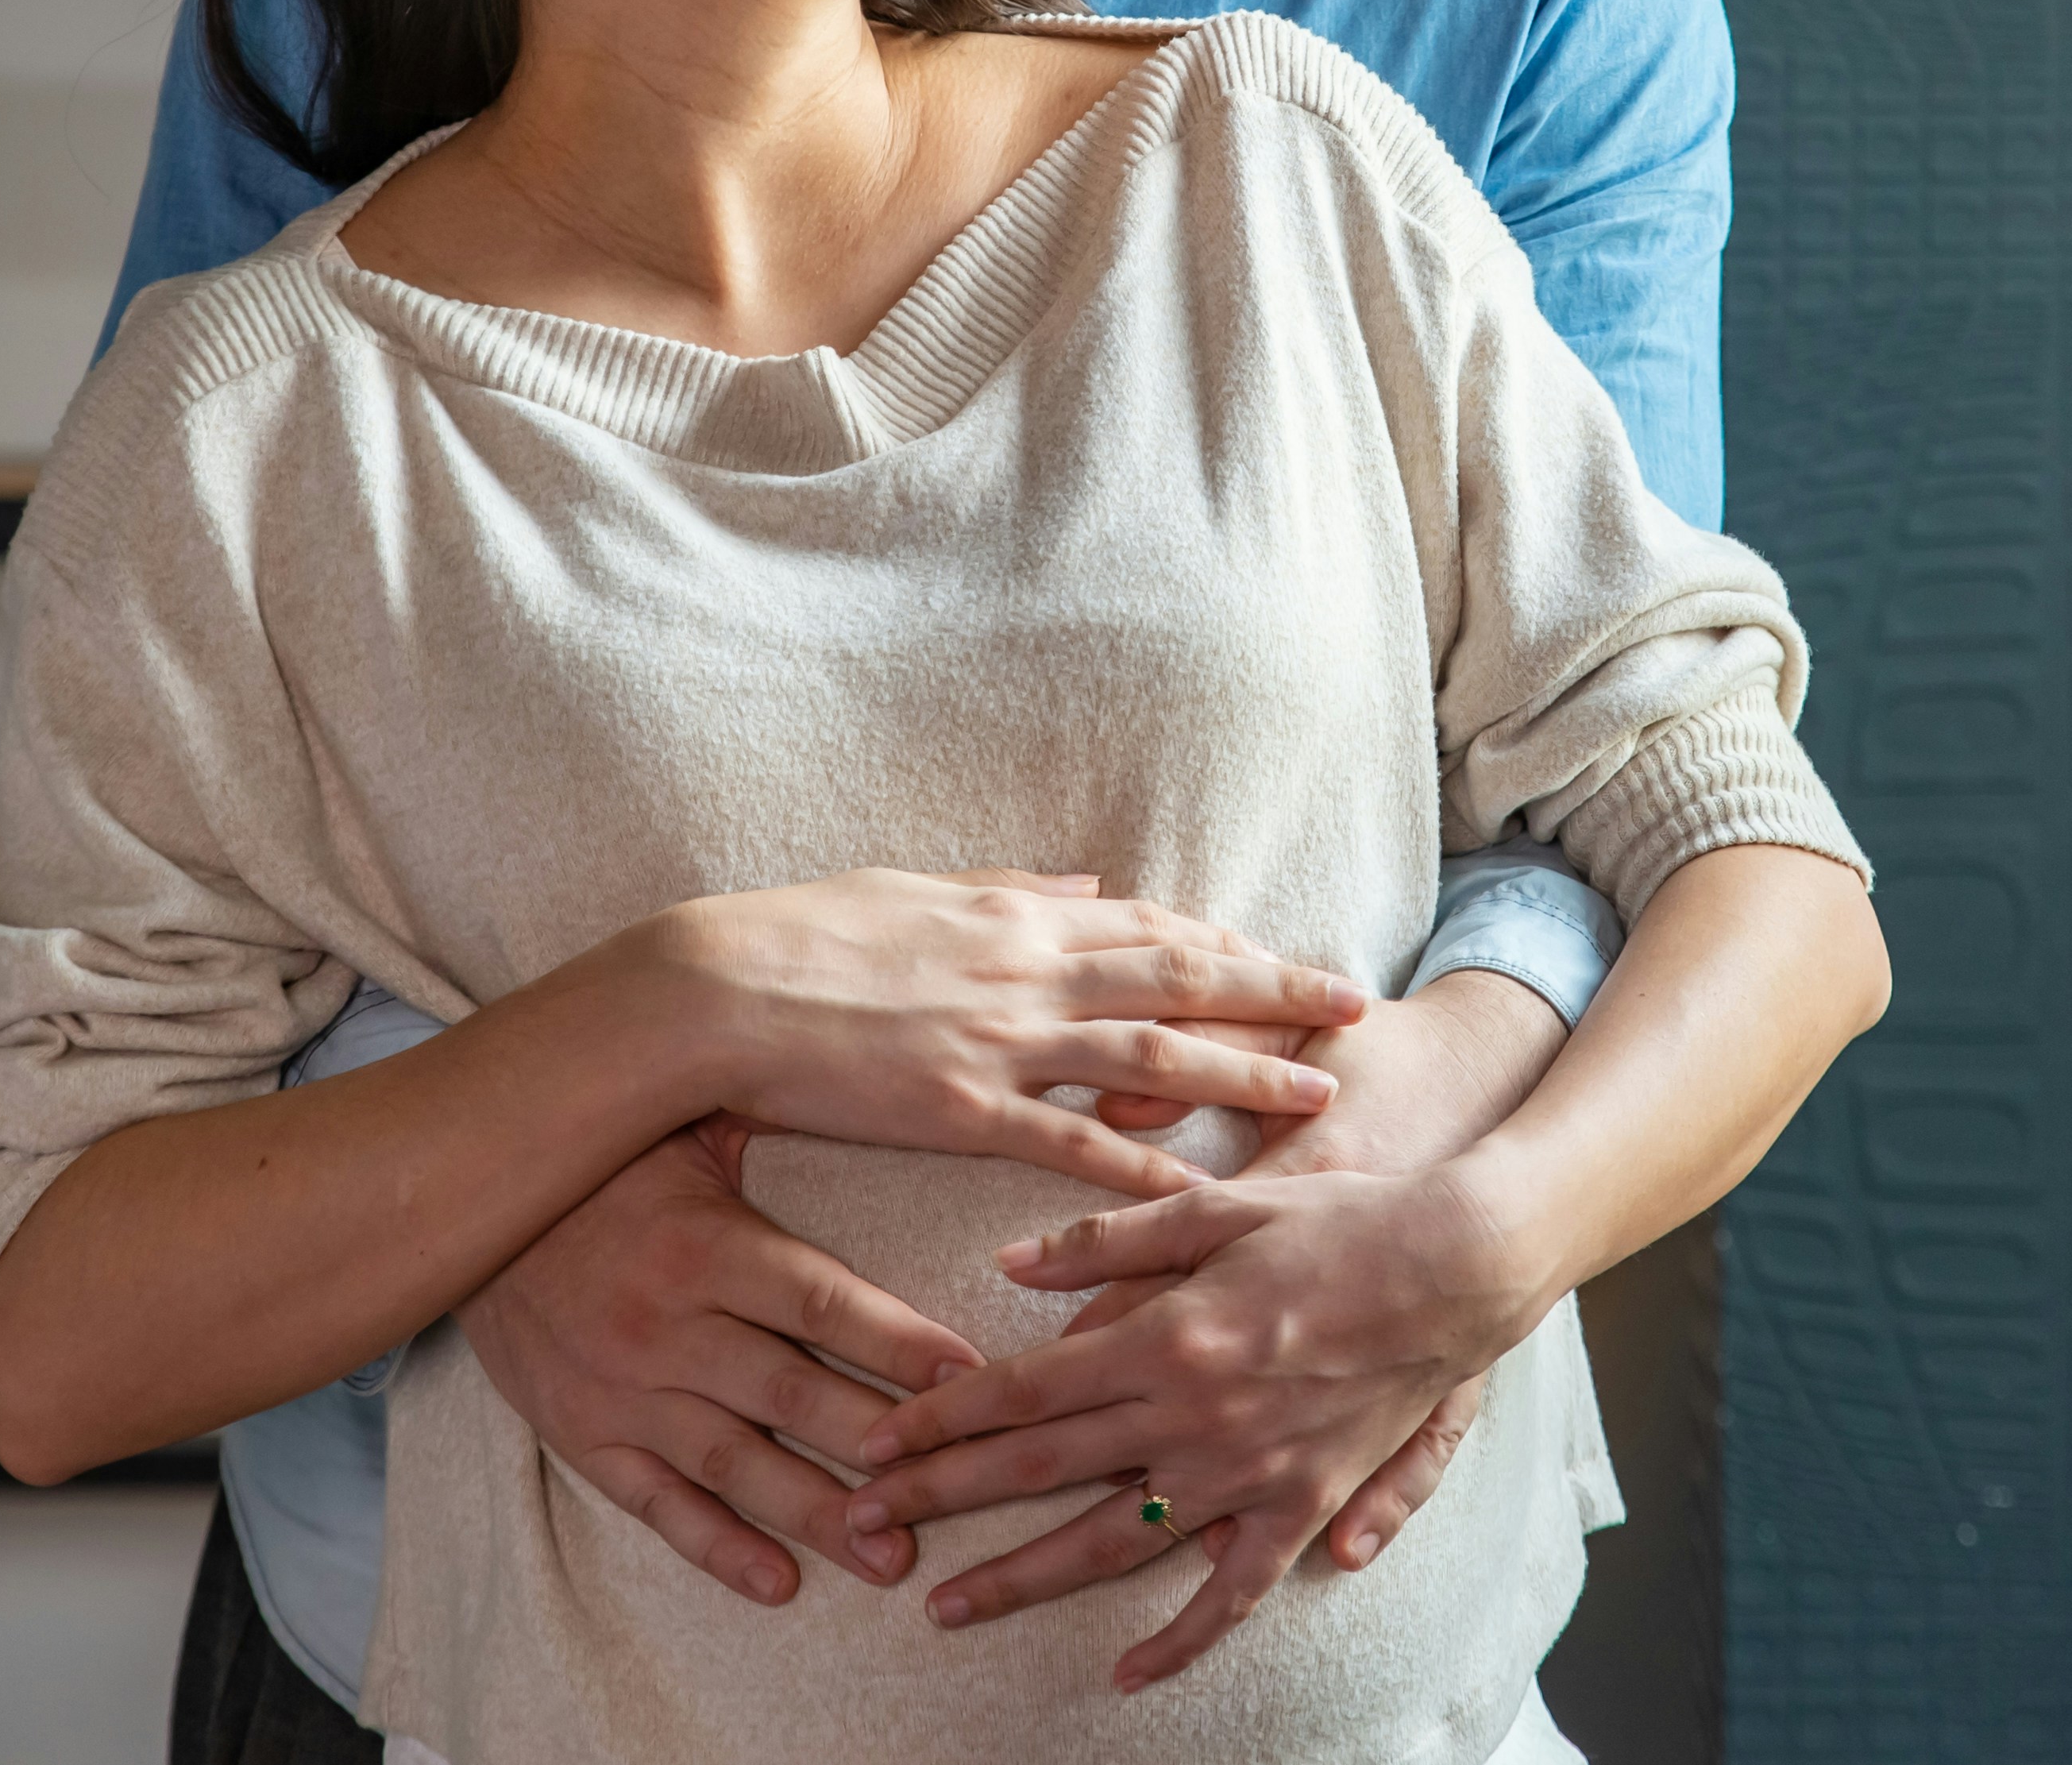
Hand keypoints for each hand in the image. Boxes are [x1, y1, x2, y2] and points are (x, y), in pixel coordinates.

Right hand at [454, 1122, 983, 1608]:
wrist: (462, 1209)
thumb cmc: (604, 1162)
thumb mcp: (686, 1124)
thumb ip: (775, 1117)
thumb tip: (876, 1079)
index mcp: (707, 1247)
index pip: (821, 1305)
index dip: (899, 1343)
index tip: (971, 1376)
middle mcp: (668, 1326)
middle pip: (792, 1396)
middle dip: (878, 1447)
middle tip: (955, 1489)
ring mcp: (623, 1390)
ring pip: (735, 1464)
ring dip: (815, 1515)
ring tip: (889, 1558)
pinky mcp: (584, 1435)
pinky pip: (657, 1504)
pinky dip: (717, 1547)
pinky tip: (778, 1582)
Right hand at [654, 870, 1364, 1197]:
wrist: (715, 986)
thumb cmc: (802, 932)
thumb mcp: (920, 888)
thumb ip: (1013, 890)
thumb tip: (1088, 883)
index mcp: (1017, 915)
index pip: (1151, 927)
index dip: (1230, 948)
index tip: (1290, 963)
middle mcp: (1028, 968)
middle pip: (1180, 980)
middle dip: (1275, 996)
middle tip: (1356, 1011)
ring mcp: (1000, 1039)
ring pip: (1152, 1057)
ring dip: (1242, 1075)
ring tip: (1318, 1095)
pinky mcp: (960, 1108)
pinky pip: (1070, 1141)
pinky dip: (1141, 1165)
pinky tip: (1199, 1188)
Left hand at [847, 1161, 1549, 1690]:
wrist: (1461, 1267)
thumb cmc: (1339, 1221)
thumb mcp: (1219, 1206)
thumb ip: (1109, 1240)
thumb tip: (1008, 1268)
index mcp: (1163, 1336)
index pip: (1020, 1389)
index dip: (937, 1418)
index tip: (873, 1442)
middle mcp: (1192, 1417)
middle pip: (1038, 1469)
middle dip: (940, 1497)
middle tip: (860, 1525)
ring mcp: (1246, 1475)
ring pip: (1109, 1544)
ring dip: (1019, 1577)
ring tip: (945, 1605)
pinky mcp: (1302, 1507)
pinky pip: (1229, 1592)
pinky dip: (1180, 1640)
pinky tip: (1128, 1670)